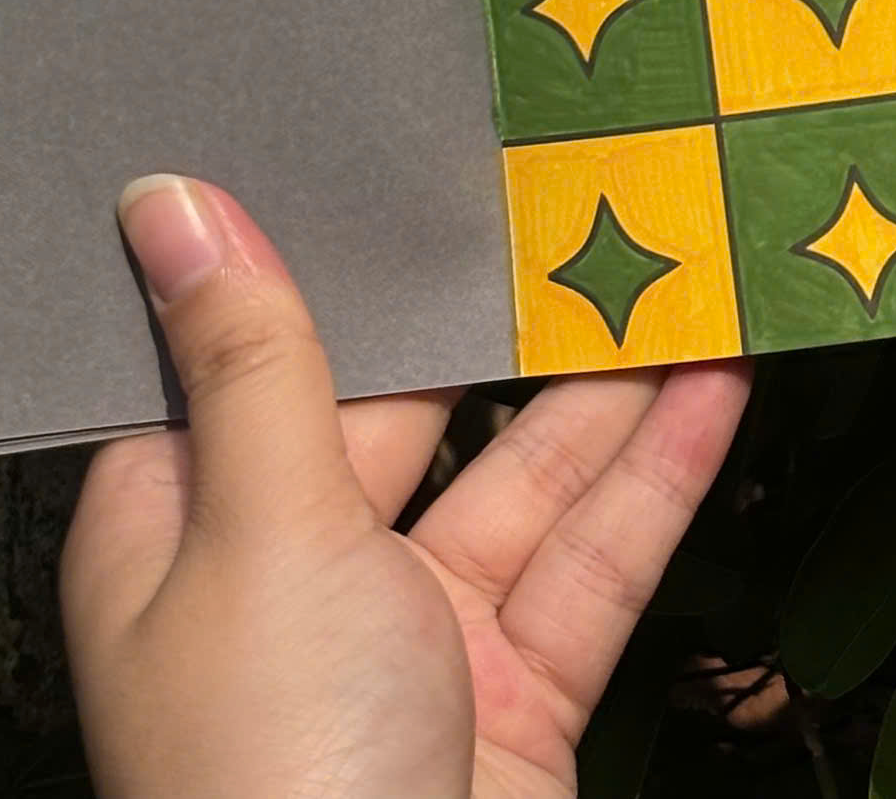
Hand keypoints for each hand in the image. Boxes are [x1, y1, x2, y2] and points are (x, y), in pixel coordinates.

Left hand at [61, 177, 747, 798]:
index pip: (245, 366)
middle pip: (409, 411)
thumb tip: (172, 205)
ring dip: (611, 384)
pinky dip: (661, 472)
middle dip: (500, 320)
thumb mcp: (261, 526)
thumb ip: (255, 361)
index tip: (399, 157)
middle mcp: (294, 580)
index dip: (326, 267)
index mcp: (185, 536)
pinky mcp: (517, 693)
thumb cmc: (273, 768)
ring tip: (693, 263)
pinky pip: (594, 558)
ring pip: (524, 477)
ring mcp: (414, 641)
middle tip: (590, 192)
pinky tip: (723, 383)